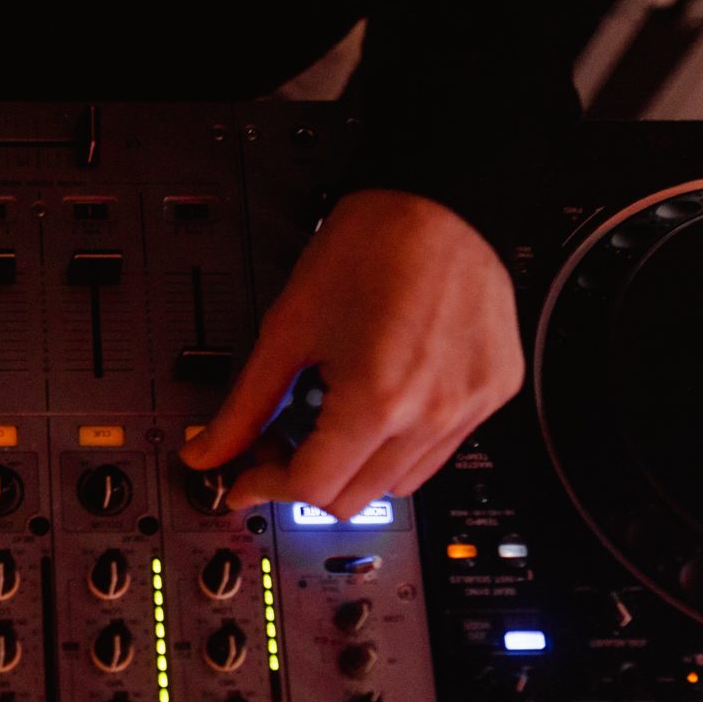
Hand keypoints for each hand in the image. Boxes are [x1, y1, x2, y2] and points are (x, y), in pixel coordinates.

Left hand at [180, 189, 523, 515]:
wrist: (439, 202)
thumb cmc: (371, 246)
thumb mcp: (288, 329)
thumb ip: (246, 404)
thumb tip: (210, 449)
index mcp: (379, 401)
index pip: (313, 488)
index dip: (266, 485)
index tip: (244, 476)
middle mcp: (433, 415)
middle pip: (355, 500)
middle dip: (307, 479)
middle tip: (280, 440)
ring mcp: (469, 408)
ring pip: (399, 484)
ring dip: (356, 465)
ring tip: (332, 411)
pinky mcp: (492, 394)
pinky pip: (439, 450)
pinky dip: (400, 442)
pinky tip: (378, 400)